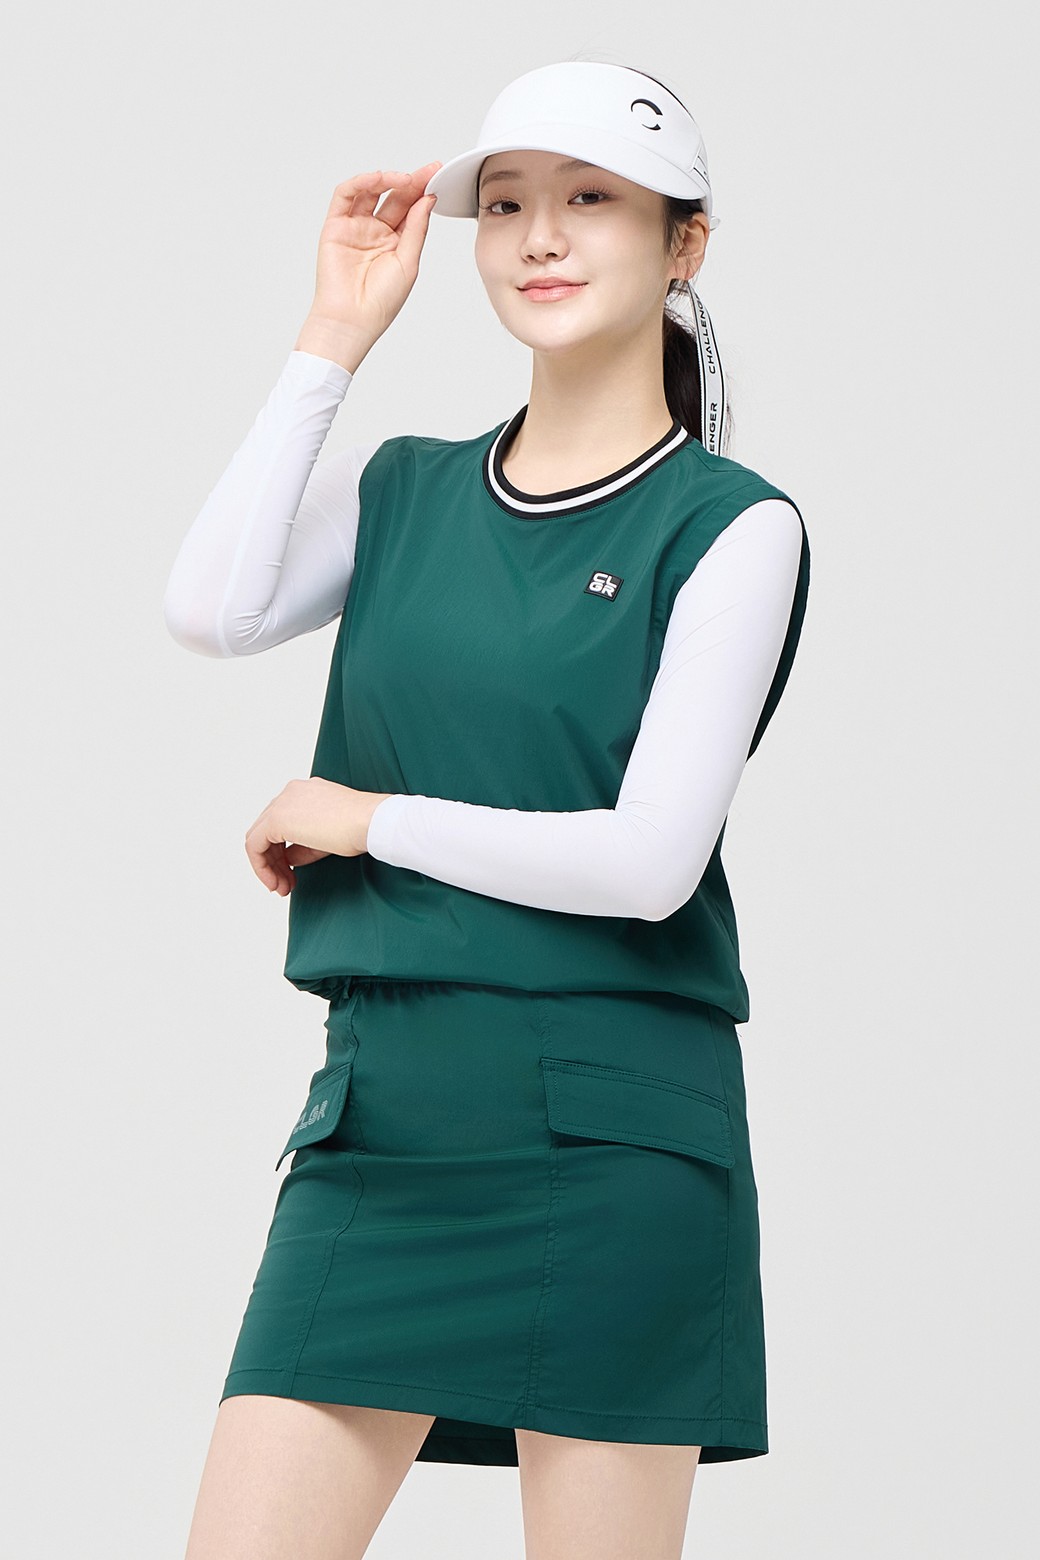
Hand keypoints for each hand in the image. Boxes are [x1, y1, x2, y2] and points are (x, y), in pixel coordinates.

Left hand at [244, 777, 393, 895]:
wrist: (372, 821)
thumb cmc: (362, 827)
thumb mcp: (327, 838)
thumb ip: (304, 846)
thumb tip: (289, 859)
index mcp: (304, 792)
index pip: (282, 823)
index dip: (282, 853)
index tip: (292, 873)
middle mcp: (291, 793)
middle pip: (267, 831)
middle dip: (274, 862)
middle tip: (285, 885)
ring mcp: (282, 803)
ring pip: (258, 838)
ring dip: (267, 867)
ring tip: (282, 888)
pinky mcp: (276, 818)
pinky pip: (255, 845)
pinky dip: (261, 867)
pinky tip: (275, 882)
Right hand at [305, 163, 442, 348]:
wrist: (353, 320)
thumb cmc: (381, 301)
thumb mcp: (408, 262)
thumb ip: (416, 229)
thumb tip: (427, 199)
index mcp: (395, 242)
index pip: (410, 209)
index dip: (423, 191)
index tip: (437, 175)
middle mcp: (375, 232)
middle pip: (393, 197)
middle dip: (411, 181)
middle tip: (428, 170)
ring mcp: (355, 228)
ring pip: (370, 192)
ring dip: (387, 180)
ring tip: (405, 179)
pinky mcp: (335, 227)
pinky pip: (345, 196)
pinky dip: (360, 183)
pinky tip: (377, 179)